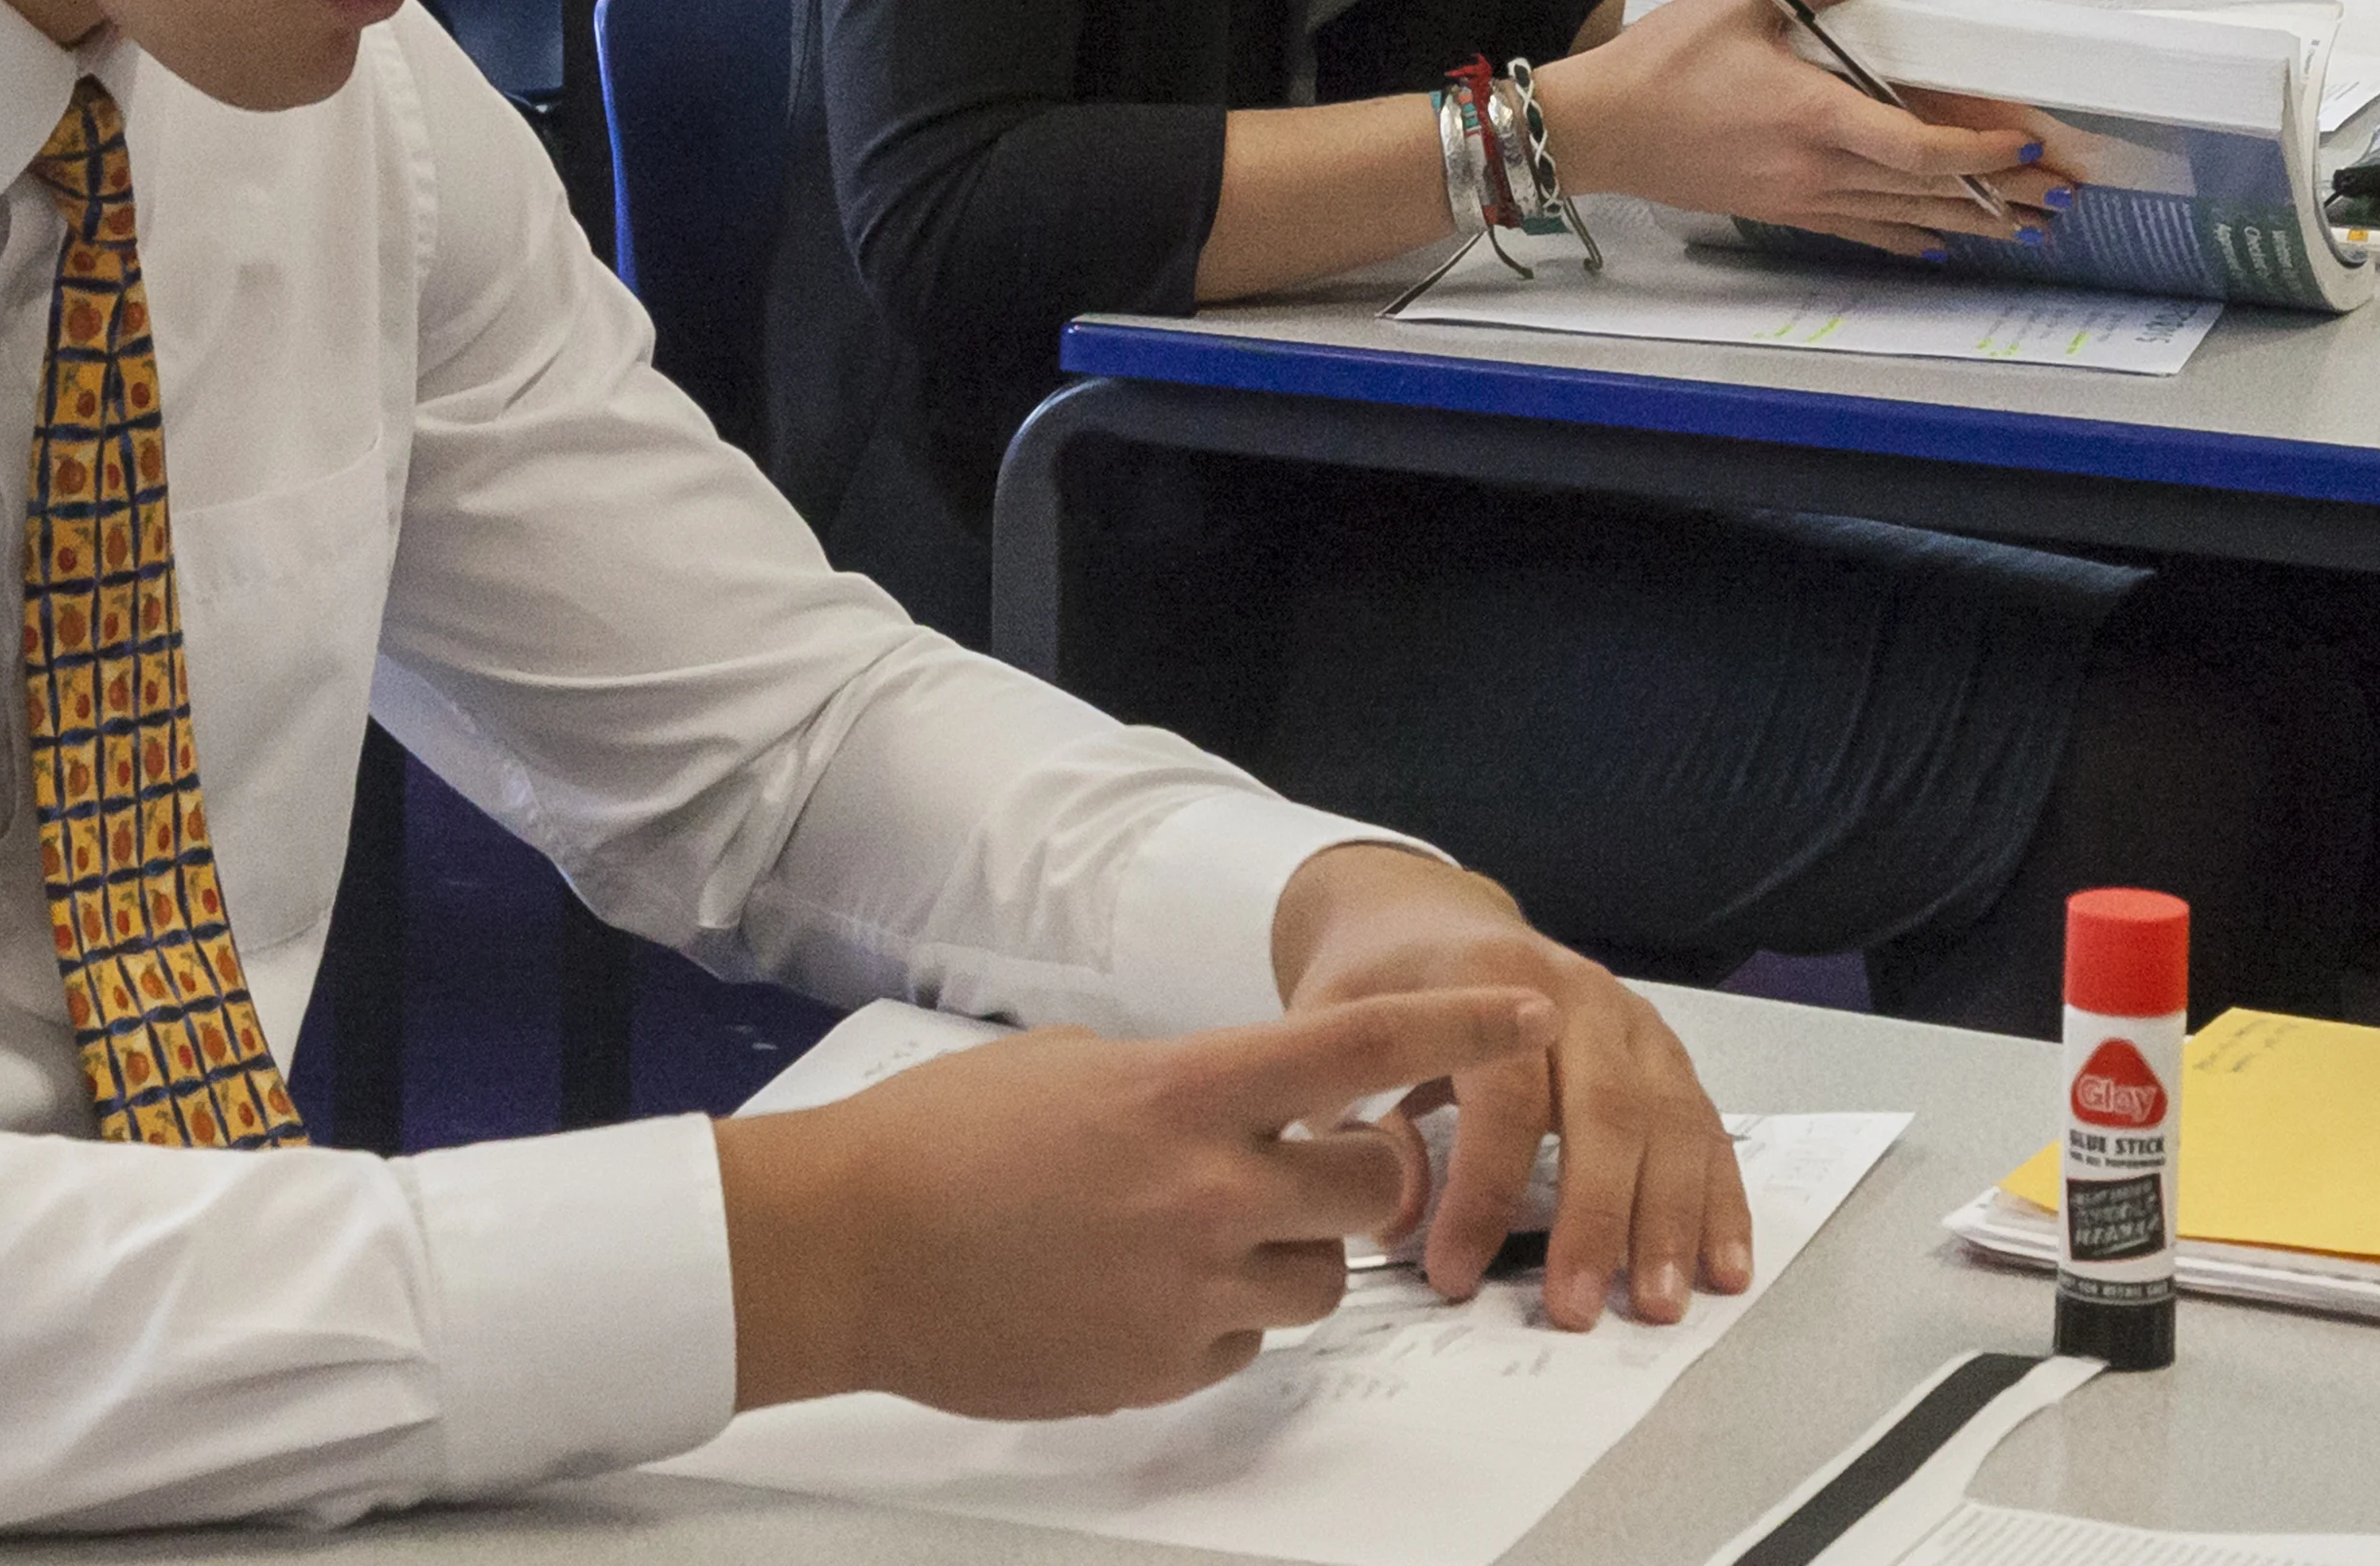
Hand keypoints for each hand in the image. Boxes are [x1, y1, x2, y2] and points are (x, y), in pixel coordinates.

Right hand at [715, 983, 1553, 1418]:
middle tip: (1317, 1164)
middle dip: (1366, 1175)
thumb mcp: (1075, 1066)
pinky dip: (1216, 1319)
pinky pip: (1244, 1344)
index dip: (1460, 1026)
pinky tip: (1135, 1290)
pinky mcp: (1163, 1370)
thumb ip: (1180, 1088)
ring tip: (1194, 1234)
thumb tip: (1238, 1115)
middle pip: (1376, 1187)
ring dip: (1289, 1255)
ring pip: (1322, 1282)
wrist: (847, 1249)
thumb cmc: (940, 1140)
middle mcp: (1206, 1192)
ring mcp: (1189, 1291)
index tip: (1532, 1009)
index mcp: (1184, 1091)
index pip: (1360, 1046)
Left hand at [1268, 845, 1751, 1326]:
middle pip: (1608, 1111)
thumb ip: (1356, 1117)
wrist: (1425, 917)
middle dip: (1596, 1220)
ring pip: (1670, 1124)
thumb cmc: (1380, 983)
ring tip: (1657, 1306)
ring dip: (1671, 1222)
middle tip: (1576, 1309)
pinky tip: (1722, 1268)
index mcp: (1491, 979)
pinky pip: (1704, 1128)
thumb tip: (1397, 1220)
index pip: (1505, 1094)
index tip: (1453, 1274)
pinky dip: (1718, 1201)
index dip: (1483, 1190)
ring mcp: (1631, 1022)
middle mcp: (1578, 995)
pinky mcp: (1663, 1053)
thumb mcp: (1335, 1029)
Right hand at [1544, 0, 2063, 256]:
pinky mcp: (1783, 211)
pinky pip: (1864, 233)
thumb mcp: (1740, 0)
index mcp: (1815, 114)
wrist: (1600, 130)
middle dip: (2002, 196)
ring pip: (1906, 221)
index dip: (1983, 152)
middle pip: (1930, 194)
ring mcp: (1803, 199)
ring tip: (2029, 228)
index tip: (2031, 145)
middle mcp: (1819, 169)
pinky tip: (1943, 243)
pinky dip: (1911, 238)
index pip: (1920, 146)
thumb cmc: (1663, 63)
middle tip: (2061, 197)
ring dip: (1971, 224)